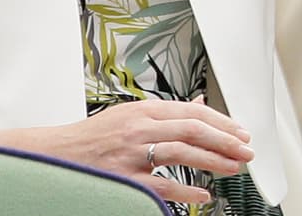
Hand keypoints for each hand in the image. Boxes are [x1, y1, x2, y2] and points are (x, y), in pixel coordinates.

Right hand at [57, 98, 252, 206]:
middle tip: (246, 148)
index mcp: (144, 109)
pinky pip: (160, 185)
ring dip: (213, 160)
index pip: (193, 111)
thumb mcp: (129, 114)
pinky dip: (185, 191)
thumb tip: (199, 106)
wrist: (55, 156)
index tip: (241, 131)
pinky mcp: (124, 180)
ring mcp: (132, 154)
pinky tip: (203, 195)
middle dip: (225, 138)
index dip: (221, 121)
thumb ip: (165, 113)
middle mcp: (141, 127)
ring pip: (182, 152)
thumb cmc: (92, 138)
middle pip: (193, 129)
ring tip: (234, 166)